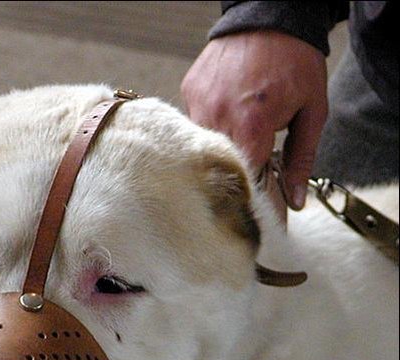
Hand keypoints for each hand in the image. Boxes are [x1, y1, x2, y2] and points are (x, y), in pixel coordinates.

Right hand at [181, 30, 327, 212]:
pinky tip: (227, 108)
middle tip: (250, 164)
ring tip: (239, 130)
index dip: (253, 191)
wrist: (268, 17)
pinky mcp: (188, 92)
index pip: (243, 178)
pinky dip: (210, 124)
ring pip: (203, 146)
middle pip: (219, 165)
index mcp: (251, 123)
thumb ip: (301, 159)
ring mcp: (198, 103)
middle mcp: (217, 116)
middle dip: (235, 170)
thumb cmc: (294, 61)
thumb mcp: (311, 111)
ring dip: (220, 147)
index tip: (260, 199)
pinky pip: (194, 122)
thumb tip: (294, 200)